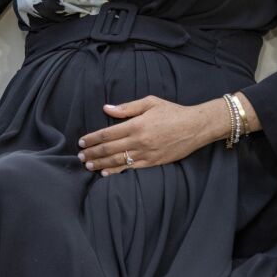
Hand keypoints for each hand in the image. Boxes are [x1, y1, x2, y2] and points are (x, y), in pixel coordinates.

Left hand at [76, 96, 225, 175]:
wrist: (196, 127)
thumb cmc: (172, 112)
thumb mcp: (150, 102)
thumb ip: (126, 107)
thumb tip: (106, 108)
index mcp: (136, 125)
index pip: (107, 134)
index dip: (92, 139)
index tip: (81, 142)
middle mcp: (139, 141)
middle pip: (109, 149)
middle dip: (93, 153)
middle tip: (80, 156)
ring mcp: (146, 153)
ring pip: (118, 160)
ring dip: (101, 164)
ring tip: (88, 166)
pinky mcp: (154, 162)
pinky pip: (132, 168)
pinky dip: (117, 171)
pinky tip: (106, 173)